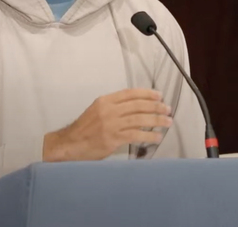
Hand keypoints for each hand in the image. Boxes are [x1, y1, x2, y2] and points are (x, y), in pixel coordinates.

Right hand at [43, 88, 171, 161]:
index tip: (159, 95)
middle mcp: (109, 109)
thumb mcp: (97, 110)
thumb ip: (114, 106)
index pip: (130, 93)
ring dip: (156, 120)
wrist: (70, 144)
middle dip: (155, 106)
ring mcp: (111, 124)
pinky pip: (135, 135)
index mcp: (105, 100)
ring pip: (139, 119)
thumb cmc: (85, 128)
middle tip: (167, 109)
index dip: (146, 93)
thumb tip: (136, 106)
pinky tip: (157, 137)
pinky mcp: (112, 138)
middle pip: (137, 105)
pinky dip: (148, 136)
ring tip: (167, 121)